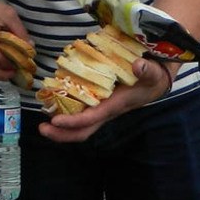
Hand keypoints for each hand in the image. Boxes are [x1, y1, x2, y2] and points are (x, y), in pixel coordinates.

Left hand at [38, 58, 174, 143]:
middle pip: (83, 131)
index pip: (91, 118)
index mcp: (115, 106)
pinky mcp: (98, 103)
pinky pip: (80, 112)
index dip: (73, 121)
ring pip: (80, 124)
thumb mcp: (153, 73)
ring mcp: (101, 109)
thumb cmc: (152, 78)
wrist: (156, 83)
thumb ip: (147, 70)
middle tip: (42, 128)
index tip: (56, 120)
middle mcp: (106, 111)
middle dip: (62, 133)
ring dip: (61, 125)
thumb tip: (138, 65)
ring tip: (43, 116)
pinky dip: (66, 110)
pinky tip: (54, 101)